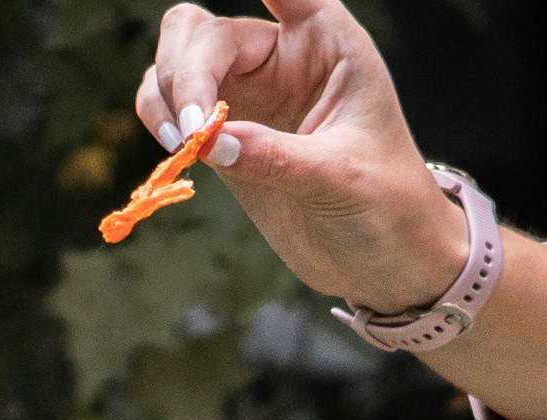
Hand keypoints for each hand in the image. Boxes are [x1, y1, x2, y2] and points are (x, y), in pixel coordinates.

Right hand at [136, 0, 466, 313]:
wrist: (386, 261)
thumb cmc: (387, 204)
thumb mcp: (342, 177)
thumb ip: (277, 156)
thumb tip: (208, 142)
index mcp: (326, 38)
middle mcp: (282, 53)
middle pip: (206, 31)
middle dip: (188, 72)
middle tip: (194, 128)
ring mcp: (250, 91)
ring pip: (178, 57)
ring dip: (166, 94)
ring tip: (183, 143)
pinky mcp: (225, 132)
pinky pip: (170, 103)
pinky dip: (159, 117)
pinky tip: (177, 148)